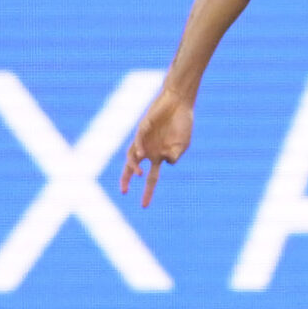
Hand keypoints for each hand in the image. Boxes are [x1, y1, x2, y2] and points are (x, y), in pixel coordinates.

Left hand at [120, 90, 194, 207]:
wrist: (179, 102)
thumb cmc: (182, 123)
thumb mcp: (183, 144)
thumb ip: (176, 155)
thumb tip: (167, 162)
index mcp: (158, 156)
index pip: (151, 177)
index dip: (147, 191)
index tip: (144, 206)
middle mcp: (148, 149)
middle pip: (133, 167)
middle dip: (127, 180)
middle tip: (124, 193)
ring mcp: (144, 139)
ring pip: (131, 155)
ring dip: (133, 166)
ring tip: (138, 174)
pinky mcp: (143, 128)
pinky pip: (138, 140)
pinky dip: (139, 148)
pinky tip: (142, 154)